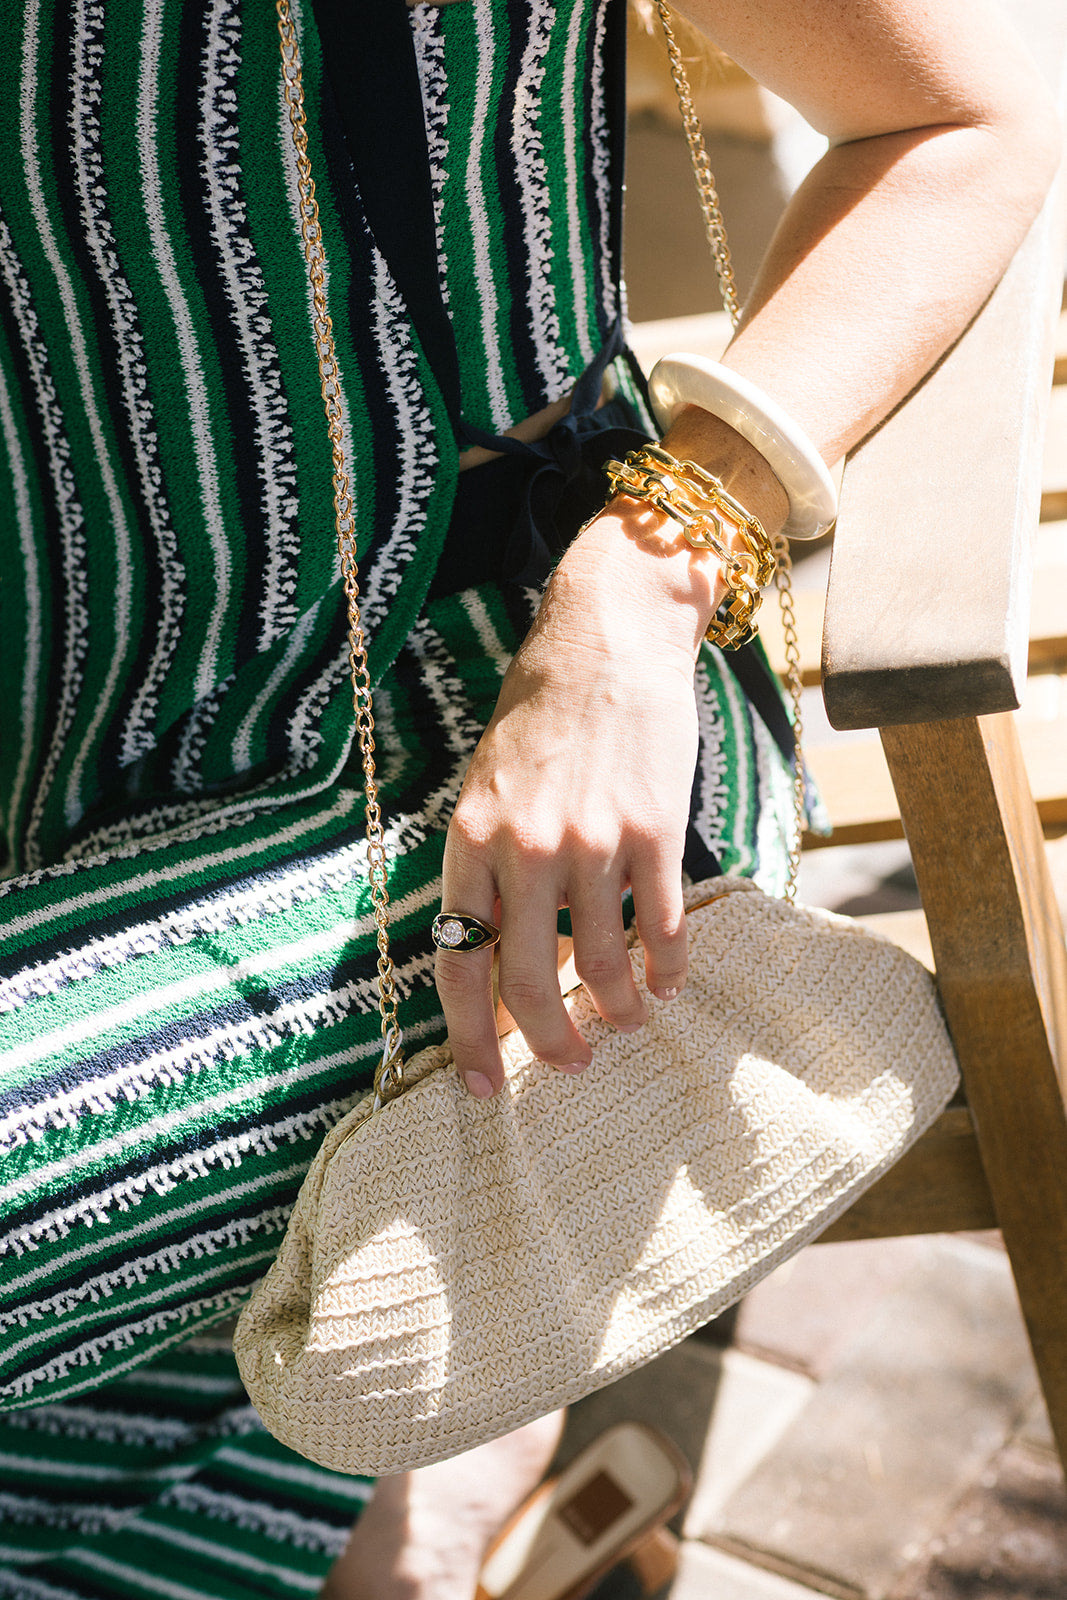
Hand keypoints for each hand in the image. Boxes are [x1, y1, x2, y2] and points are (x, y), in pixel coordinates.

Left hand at [436, 505, 709, 1096]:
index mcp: (469, 841)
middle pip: (529, 982)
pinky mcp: (652, 832)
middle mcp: (523, 850)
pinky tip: (669, 985)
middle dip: (549, 1044)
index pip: (458, 962)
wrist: (607, 638)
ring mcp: (590, 843)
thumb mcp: (486, 786)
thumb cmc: (540, 714)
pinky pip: (660, 929)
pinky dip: (667, 970)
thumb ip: (486, 868)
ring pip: (603, 967)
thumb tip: (496, 955)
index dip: (469, 1035)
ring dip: (617, 1014)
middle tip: (569, 1067)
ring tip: (625, 1026)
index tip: (484, 1083)